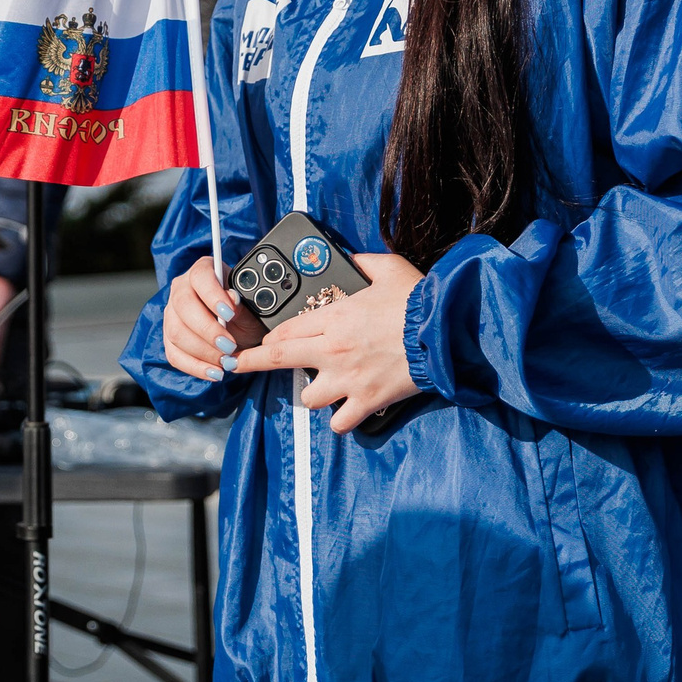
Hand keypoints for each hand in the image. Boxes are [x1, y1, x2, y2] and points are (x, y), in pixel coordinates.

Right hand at [163, 256, 265, 382]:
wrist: (241, 332)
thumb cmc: (246, 314)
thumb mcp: (251, 309)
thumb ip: (242, 304)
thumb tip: (232, 298)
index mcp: (202, 272)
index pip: (200, 277)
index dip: (213, 295)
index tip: (230, 314)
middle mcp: (181, 289)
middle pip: (184, 305)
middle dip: (207, 329)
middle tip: (230, 345)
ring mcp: (171, 314)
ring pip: (176, 332)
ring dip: (203, 351)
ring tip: (226, 361)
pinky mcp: (169, 339)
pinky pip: (174, 355)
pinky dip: (195, 367)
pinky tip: (214, 373)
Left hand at [234, 253, 422, 433]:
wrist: (445, 332)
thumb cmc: (419, 300)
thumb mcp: (389, 268)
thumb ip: (363, 262)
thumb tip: (350, 259)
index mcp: (336, 317)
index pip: (286, 329)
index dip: (268, 337)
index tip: (259, 341)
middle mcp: (334, 349)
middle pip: (279, 359)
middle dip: (251, 362)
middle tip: (236, 365)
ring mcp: (348, 378)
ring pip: (308, 397)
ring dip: (312, 393)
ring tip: (324, 387)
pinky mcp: (367, 400)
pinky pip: (339, 423)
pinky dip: (340, 420)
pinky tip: (346, 412)